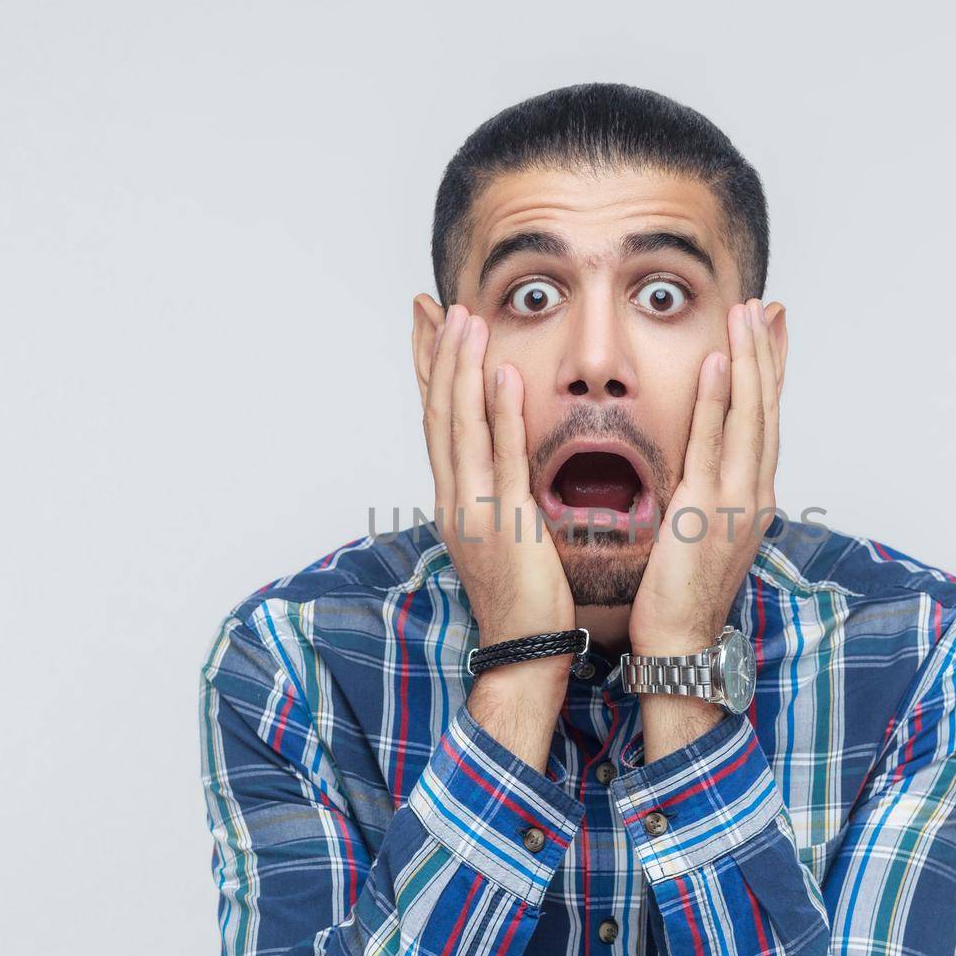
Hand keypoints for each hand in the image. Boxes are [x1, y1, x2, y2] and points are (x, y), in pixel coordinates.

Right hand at [419, 305, 574, 652]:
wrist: (525, 651)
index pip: (438, 420)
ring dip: (461, 367)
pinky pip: (500, 457)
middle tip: (435, 303)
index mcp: (456, 497)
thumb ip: (504, 494)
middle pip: (438, 411)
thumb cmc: (526, 599)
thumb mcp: (507, 535)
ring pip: (460, 424)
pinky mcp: (504, 522)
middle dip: (436, 354)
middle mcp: (455, 496)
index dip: (431, 369)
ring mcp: (474, 508)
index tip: (429, 325)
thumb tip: (509, 464)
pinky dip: (497, 413)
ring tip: (465, 318)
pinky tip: (500, 373)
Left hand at [628, 298, 785, 659]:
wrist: (680, 643)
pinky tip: (717, 363)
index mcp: (752, 496)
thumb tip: (698, 468)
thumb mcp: (700, 533)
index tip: (771, 330)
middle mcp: (755, 492)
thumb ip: (704, 495)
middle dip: (766, 353)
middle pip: (766, 408)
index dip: (771, 373)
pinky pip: (713, 443)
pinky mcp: (708, 509)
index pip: (765, 421)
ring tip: (745, 314)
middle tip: (762, 306)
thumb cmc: (681, 595)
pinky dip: (719, 400)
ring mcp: (737, 500)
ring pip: (750, 416)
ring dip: (749, 360)